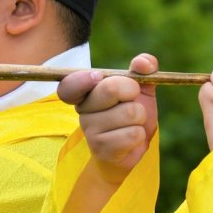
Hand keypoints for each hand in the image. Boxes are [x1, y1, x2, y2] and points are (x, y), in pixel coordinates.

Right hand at [57, 52, 158, 186]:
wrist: (134, 146)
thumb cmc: (132, 113)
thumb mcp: (140, 87)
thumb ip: (143, 69)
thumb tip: (142, 63)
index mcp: (85, 92)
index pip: (69, 85)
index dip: (82, 79)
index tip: (97, 77)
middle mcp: (82, 110)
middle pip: (111, 88)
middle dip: (133, 91)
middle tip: (132, 100)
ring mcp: (90, 131)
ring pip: (130, 112)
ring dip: (140, 118)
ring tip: (131, 124)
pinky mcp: (102, 149)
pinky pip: (133, 134)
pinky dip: (140, 135)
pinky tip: (130, 139)